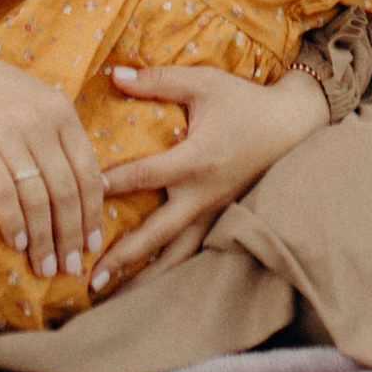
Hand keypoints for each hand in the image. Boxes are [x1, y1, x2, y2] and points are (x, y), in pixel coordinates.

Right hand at [0, 27, 107, 276]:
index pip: (88, 171)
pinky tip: (17, 243)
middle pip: (66, 190)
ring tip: (45, 266)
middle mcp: (39, 120)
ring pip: (38, 197)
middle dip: (71, 236)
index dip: (93, 213)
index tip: (92, 244)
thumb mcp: (34, 99)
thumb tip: (91, 184)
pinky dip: (13, 221)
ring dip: (44, 239)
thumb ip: (60, 136)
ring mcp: (7, 130)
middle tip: (70, 268)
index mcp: (60, 110)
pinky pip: (3, 191)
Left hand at [89, 61, 328, 291]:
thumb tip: (114, 75)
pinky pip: (193, 251)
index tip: (79, 198)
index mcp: (197, 160)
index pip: (145, 176)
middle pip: (157, 234)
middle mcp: (203, 194)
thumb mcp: (204, 83)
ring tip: (113, 297)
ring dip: (144, 276)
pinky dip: (168, 269)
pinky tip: (147, 284)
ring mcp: (214, 212)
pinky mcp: (222, 218)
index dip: (110, 185)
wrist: (293, 126)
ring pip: (176, 254)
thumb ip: (159, 80)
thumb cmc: (245, 102)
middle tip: (88, 278)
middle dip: (122, 258)